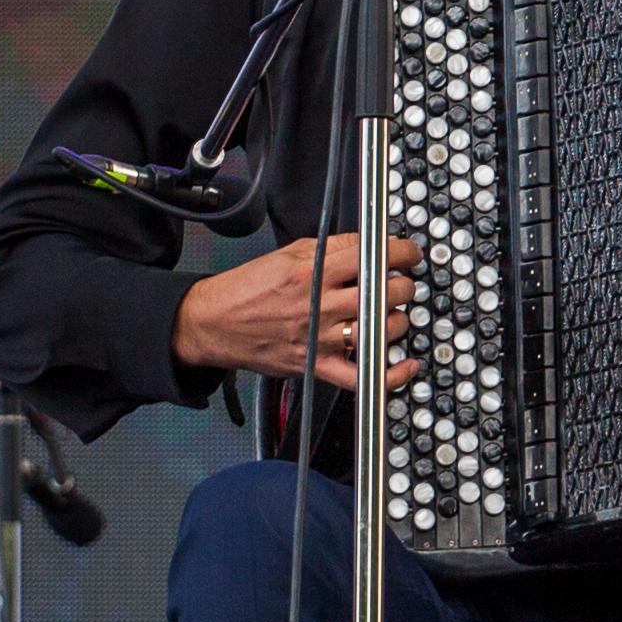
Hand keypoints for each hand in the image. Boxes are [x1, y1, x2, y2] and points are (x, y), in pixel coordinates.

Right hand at [171, 236, 422, 389]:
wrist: (214, 323)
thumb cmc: (248, 289)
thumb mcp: (289, 254)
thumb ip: (331, 247)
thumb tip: (367, 243)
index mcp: (313, 272)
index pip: (370, 256)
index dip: (400, 252)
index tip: (408, 253)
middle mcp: (320, 305)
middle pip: (381, 293)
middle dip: (402, 286)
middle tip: (401, 284)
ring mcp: (320, 338)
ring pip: (378, 330)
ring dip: (397, 320)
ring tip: (393, 314)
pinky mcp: (316, 365)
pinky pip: (360, 377)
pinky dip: (388, 374)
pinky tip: (404, 364)